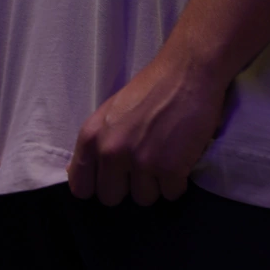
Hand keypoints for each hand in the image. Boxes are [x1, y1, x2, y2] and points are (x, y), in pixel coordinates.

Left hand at [66, 45, 228, 206]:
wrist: (189, 71)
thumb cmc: (152, 87)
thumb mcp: (111, 111)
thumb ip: (97, 144)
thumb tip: (79, 172)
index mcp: (92, 136)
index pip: (81, 187)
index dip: (99, 184)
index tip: (114, 178)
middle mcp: (111, 151)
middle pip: (111, 198)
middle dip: (129, 186)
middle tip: (145, 164)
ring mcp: (141, 162)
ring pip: (144, 199)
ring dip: (157, 184)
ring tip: (167, 155)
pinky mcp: (170, 169)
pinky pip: (172, 193)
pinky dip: (179, 180)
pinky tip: (182, 156)